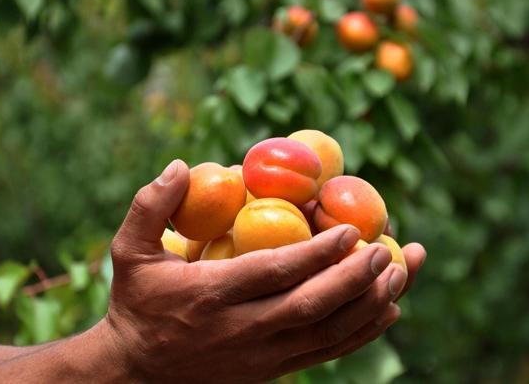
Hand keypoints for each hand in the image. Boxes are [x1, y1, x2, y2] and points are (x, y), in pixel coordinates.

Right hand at [103, 159, 426, 381]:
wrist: (138, 374)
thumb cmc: (137, 304)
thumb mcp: (127, 253)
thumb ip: (151, 207)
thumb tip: (183, 165)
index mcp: (211, 296)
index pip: (273, 273)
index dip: (316, 253)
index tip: (350, 229)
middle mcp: (242, 330)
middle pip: (311, 305)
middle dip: (355, 277)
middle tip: (386, 247)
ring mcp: (262, 355)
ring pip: (327, 332)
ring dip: (369, 304)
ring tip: (400, 273)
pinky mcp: (274, 370)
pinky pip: (327, 352)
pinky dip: (362, 332)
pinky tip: (388, 309)